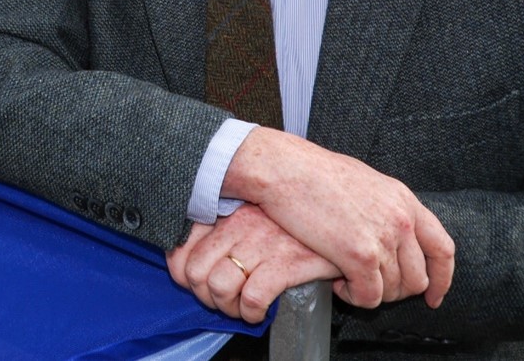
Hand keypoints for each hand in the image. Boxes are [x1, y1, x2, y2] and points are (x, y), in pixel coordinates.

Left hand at [167, 204, 340, 322]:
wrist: (343, 213)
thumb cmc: (294, 220)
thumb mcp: (252, 215)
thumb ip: (223, 230)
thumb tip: (192, 260)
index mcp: (226, 212)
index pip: (180, 246)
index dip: (181, 274)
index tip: (195, 285)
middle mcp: (238, 224)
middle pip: (195, 272)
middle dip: (205, 297)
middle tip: (222, 302)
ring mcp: (261, 242)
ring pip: (219, 286)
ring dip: (228, 307)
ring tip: (241, 308)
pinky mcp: (286, 261)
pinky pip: (253, 297)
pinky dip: (251, 312)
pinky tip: (259, 311)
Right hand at [224, 128, 454, 310]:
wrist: (283, 168)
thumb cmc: (311, 171)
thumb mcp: (363, 181)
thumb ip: (385, 206)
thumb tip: (388, 229)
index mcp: (404, 200)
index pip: (442, 249)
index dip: (441, 278)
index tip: (433, 295)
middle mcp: (400, 220)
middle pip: (418, 277)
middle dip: (397, 292)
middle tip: (371, 288)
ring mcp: (382, 237)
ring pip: (393, 290)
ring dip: (371, 293)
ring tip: (346, 280)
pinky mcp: (359, 254)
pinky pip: (370, 295)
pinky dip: (355, 298)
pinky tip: (337, 284)